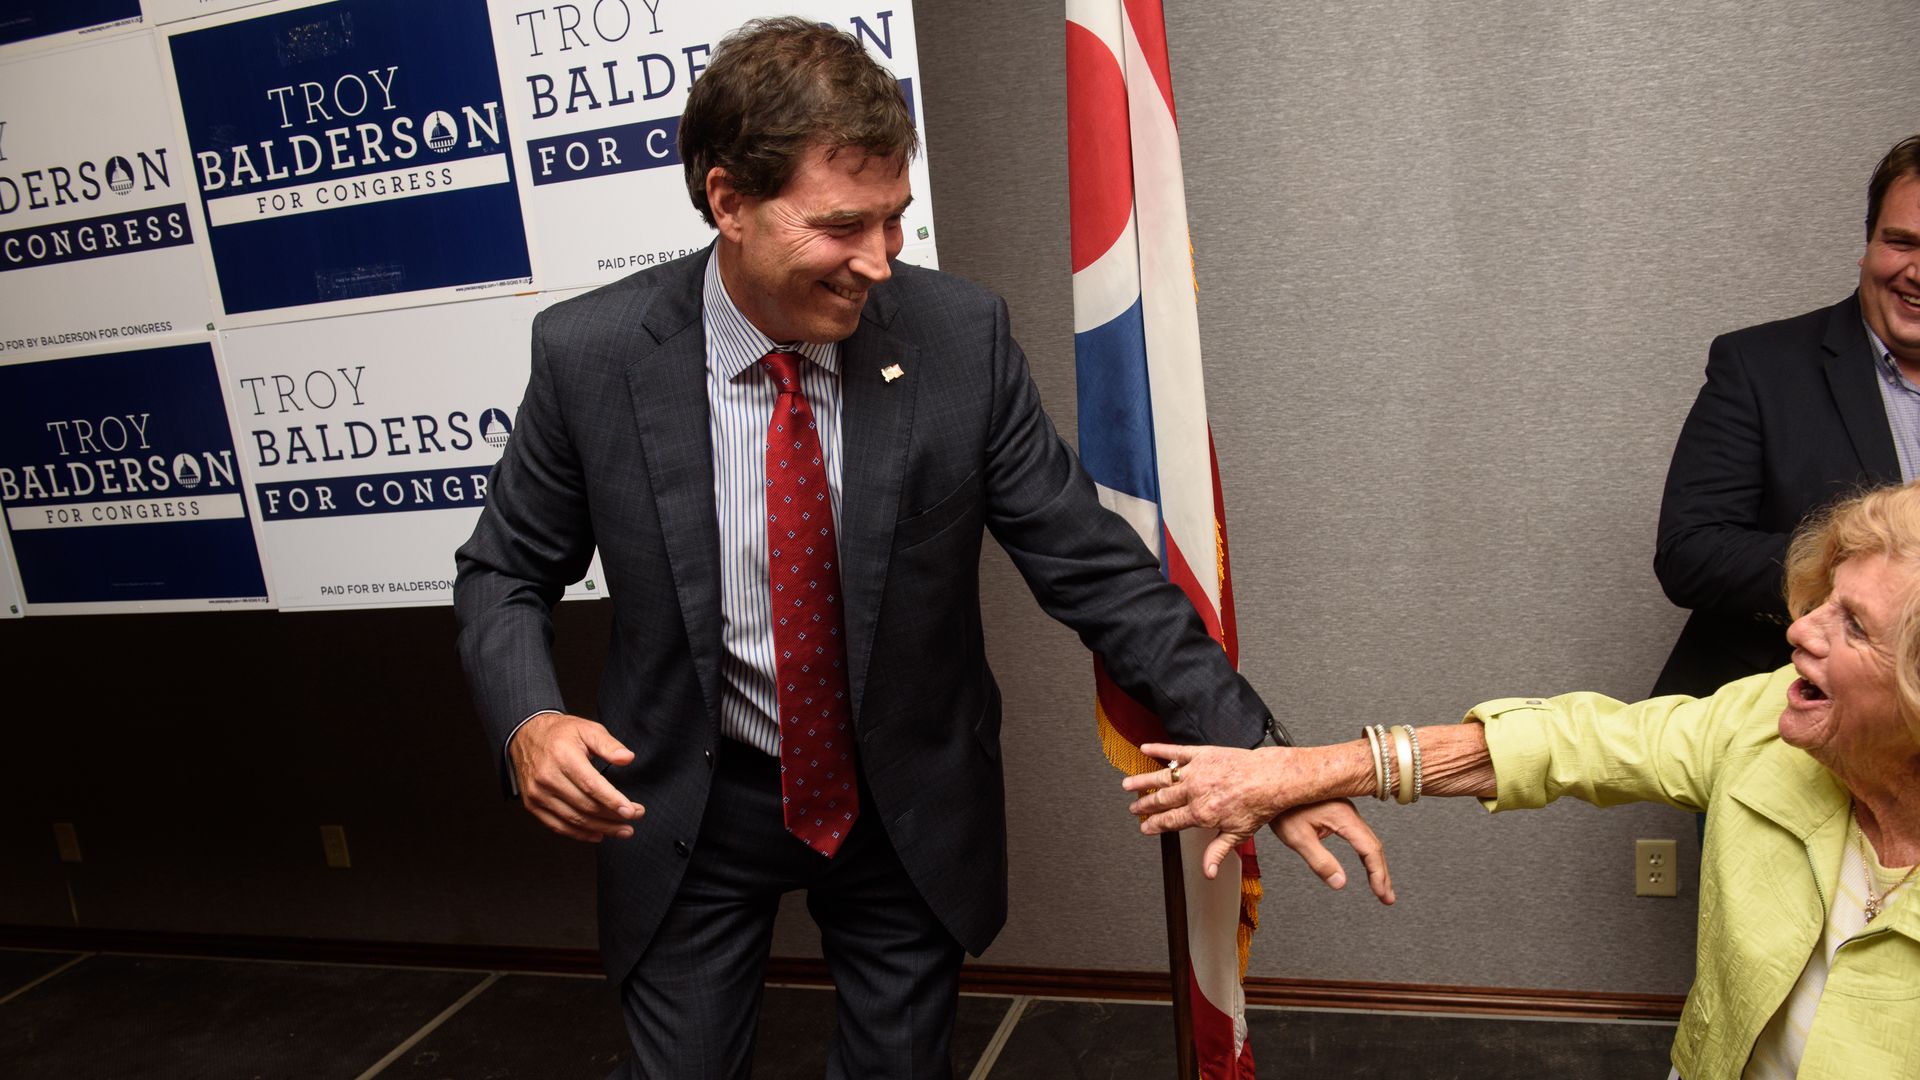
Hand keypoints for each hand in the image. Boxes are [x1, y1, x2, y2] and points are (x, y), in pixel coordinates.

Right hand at [509, 712, 641, 842]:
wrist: (526, 735)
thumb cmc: (560, 733)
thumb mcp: (587, 729)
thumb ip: (608, 745)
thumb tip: (627, 758)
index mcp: (563, 756)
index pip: (592, 785)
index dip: (613, 801)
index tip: (632, 811)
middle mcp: (547, 777)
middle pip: (585, 806)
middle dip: (613, 816)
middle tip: (634, 817)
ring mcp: (537, 793)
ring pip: (574, 819)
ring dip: (601, 828)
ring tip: (623, 830)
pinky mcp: (532, 804)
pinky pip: (558, 826)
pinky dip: (580, 834)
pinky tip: (598, 834)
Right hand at [1123, 741, 1298, 839]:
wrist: (1271, 778)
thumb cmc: (1258, 804)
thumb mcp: (1238, 834)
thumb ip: (1217, 852)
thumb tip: (1207, 872)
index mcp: (1200, 813)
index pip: (1169, 821)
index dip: (1154, 825)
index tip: (1145, 827)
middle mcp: (1194, 793)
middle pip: (1161, 800)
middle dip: (1144, 806)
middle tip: (1133, 808)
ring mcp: (1196, 772)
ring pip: (1162, 777)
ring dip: (1142, 781)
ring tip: (1128, 784)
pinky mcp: (1202, 754)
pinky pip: (1176, 752)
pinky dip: (1159, 749)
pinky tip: (1146, 749)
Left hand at [1269, 800, 1393, 903]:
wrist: (1271, 785)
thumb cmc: (1281, 808)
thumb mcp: (1297, 838)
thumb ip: (1320, 862)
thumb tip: (1340, 884)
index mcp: (1343, 816)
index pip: (1369, 848)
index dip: (1378, 873)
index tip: (1382, 893)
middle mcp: (1349, 811)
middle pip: (1373, 846)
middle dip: (1382, 874)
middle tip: (1388, 899)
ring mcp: (1345, 811)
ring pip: (1368, 841)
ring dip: (1375, 865)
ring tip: (1381, 888)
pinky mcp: (1339, 813)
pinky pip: (1359, 835)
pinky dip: (1365, 854)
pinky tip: (1368, 867)